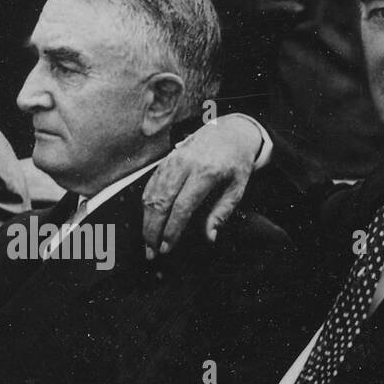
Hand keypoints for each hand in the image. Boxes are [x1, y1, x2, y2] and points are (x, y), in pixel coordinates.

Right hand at [142, 115, 262, 255]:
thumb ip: (222, 213)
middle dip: (153, 230)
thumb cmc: (235, 163)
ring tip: (147, 243)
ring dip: (146, 221)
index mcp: (206, 172)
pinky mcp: (165, 161)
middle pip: (161, 202)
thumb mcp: (238, 188)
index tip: (167, 247)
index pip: (183, 206)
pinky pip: (150, 186)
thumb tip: (209, 237)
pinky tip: (147, 222)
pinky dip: (146, 206)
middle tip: (151, 252)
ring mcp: (172, 161)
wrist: (229, 132)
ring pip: (151, 195)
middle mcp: (185, 165)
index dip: (172, 229)